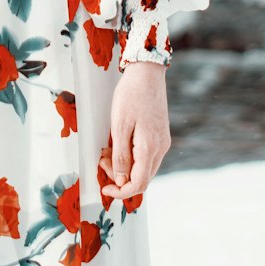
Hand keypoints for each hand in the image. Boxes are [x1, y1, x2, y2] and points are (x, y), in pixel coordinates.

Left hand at [98, 61, 170, 201]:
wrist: (147, 73)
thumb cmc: (131, 95)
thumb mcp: (119, 125)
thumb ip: (121, 156)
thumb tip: (122, 181)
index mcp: (150, 148)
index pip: (138, 184)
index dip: (120, 192)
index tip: (105, 188)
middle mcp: (160, 148)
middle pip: (142, 179)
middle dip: (120, 177)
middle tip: (102, 160)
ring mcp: (162, 142)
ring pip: (144, 169)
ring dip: (125, 167)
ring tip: (108, 150)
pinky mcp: (160, 136)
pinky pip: (147, 157)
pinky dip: (132, 157)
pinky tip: (120, 144)